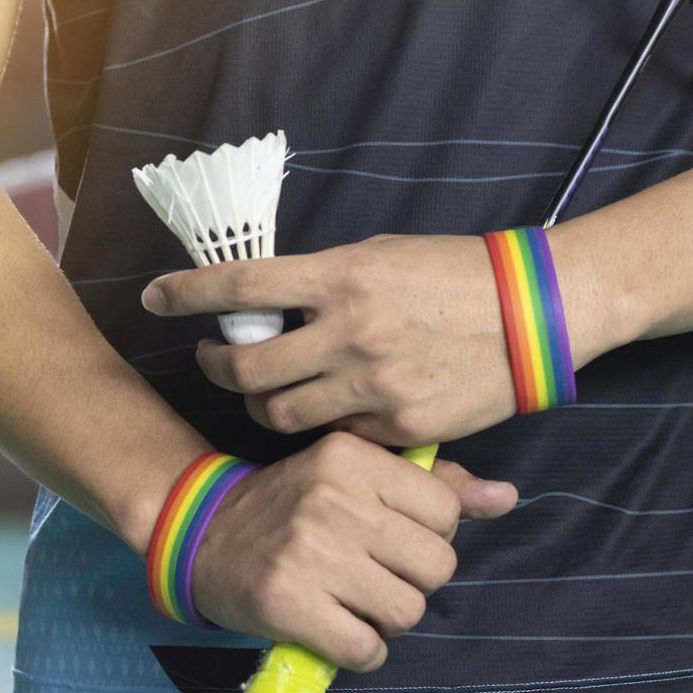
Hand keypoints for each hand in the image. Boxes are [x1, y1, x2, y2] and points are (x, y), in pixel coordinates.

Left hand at [142, 234, 521, 444]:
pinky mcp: (401, 425)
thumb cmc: (454, 273)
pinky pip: (335, 436)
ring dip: (262, 404)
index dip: (187, 292)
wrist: (537, 312)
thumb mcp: (380, 256)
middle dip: (217, 369)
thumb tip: (264, 300)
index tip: (155, 296)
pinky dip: (323, 425)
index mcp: (343, 276)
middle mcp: (352, 331)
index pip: (242, 284)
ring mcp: (375, 383)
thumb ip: (320, 281)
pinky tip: (332, 407)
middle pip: (247, 369)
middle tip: (216, 361)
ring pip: (281, 414)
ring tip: (268, 391)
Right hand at [190, 432, 516, 670]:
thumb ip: (432, 485)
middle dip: (411, 581)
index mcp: (350, 457)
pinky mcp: (287, 603)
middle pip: (436, 567)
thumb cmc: (290, 506)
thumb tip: (506, 498)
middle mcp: (331, 499)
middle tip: (368, 575)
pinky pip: (367, 649)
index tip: (385, 538)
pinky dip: (358, 651)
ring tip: (350, 602)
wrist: (201, 534)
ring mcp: (308, 553)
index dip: (424, 536)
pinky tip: (333, 629)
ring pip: (407, 611)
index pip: (445, 513)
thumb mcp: (353, 475)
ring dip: (385, 620)